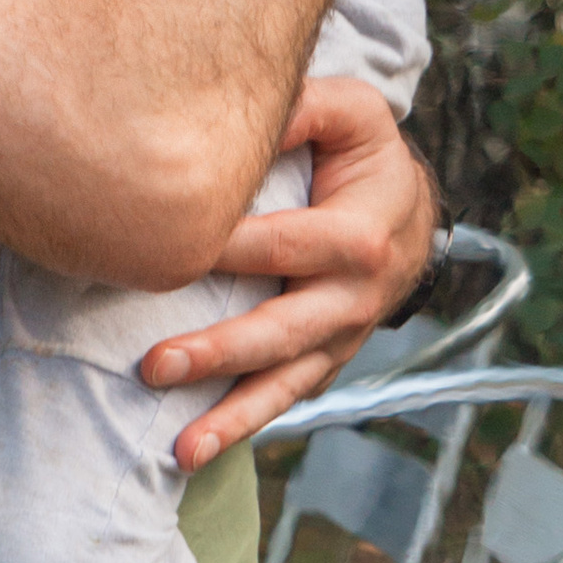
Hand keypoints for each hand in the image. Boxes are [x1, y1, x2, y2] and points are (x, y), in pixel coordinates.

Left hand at [139, 74, 437, 469]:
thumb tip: (240, 120)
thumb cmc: (362, 154)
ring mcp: (341, 337)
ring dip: (230, 417)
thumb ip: (299, 110)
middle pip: (282, 330)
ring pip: (284, 382)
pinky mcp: (325, 361)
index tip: (163, 255)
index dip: (225, 250)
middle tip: (154, 366)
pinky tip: (195, 452)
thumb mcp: (348, 114)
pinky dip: (243, 425)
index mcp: (361, 234)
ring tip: (180, 450)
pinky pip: (285, 397)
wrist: (408, 211)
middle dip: (219, 351)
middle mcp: (355, 296)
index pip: (285, 245)